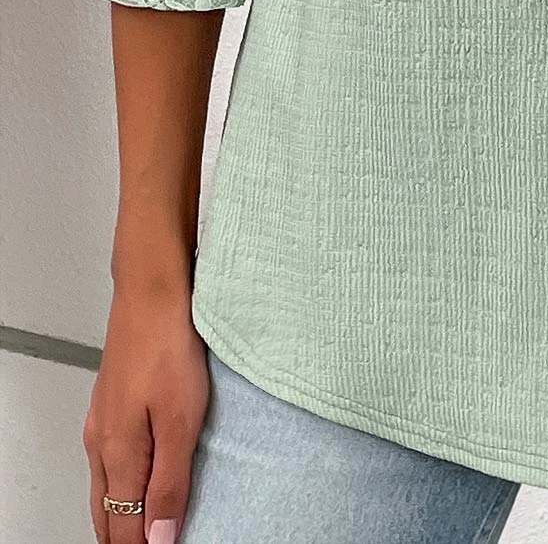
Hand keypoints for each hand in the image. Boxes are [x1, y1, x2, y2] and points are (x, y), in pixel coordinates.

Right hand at [83, 283, 209, 543]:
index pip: (122, 528)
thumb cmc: (169, 345)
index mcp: (118, 454)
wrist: (152, 291)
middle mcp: (102, 442)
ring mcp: (103, 421)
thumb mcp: (182, 421)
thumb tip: (158, 539)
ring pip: (106, 487)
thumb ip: (170, 483)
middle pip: (107, 513)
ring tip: (142, 530)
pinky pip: (110, 460)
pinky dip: (122, 484)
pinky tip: (139, 479)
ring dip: (120, 514)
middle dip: (123, 538)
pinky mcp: (112, 402)